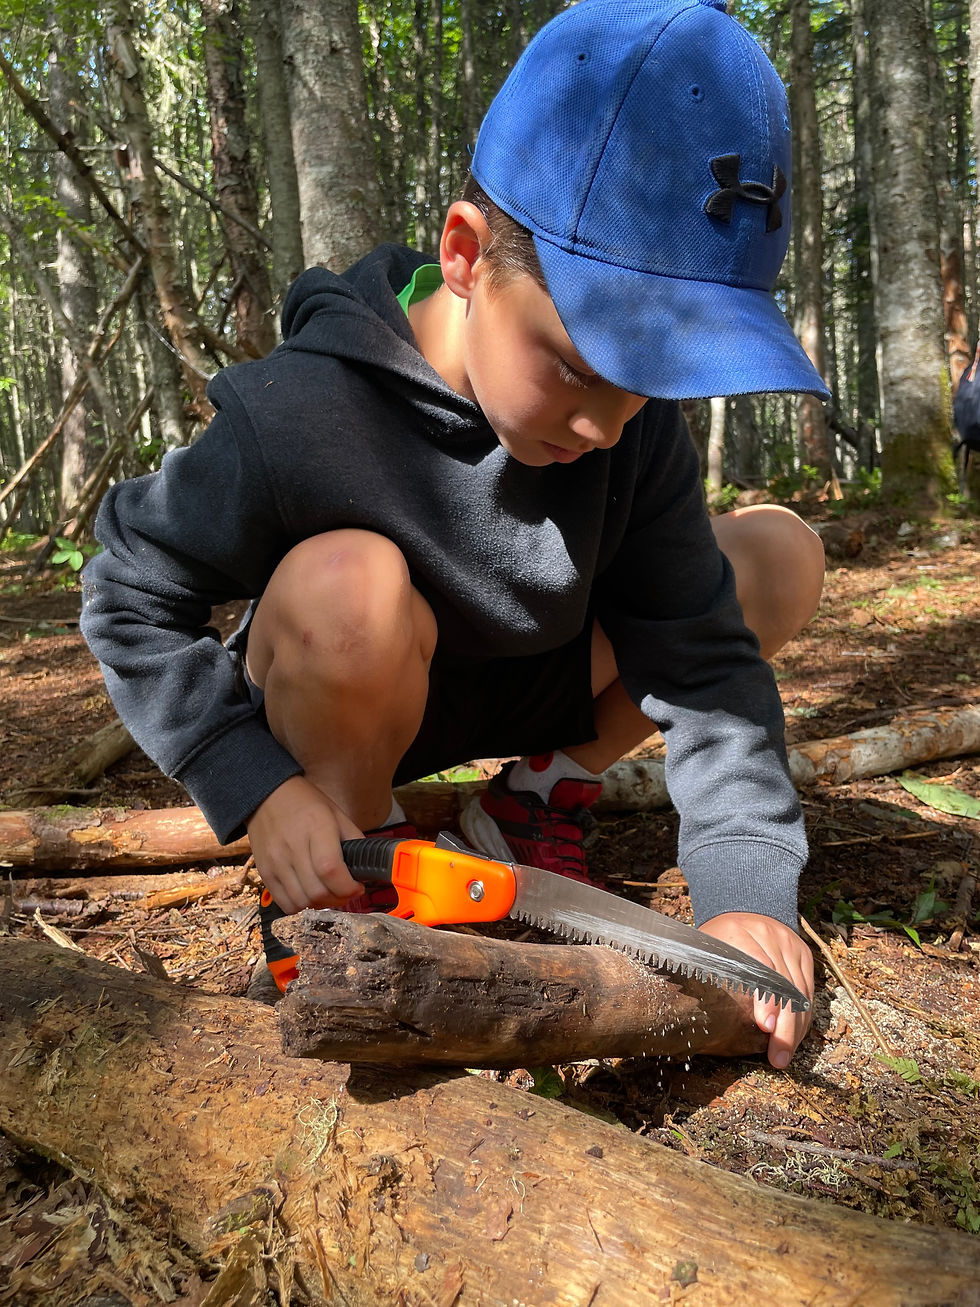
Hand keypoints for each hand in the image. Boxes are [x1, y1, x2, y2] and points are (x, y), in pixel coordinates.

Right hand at [246, 775, 364, 914]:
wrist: (266, 795)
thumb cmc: (304, 803)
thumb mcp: (336, 814)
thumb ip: (354, 839)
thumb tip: (367, 867)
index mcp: (317, 828)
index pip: (331, 870)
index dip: (348, 887)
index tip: (357, 887)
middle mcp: (294, 847)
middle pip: (317, 891)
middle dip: (338, 898)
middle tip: (344, 891)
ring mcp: (276, 862)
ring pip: (302, 902)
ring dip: (320, 904)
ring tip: (327, 893)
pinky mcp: (265, 872)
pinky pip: (284, 903)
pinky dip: (300, 906)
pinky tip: (308, 894)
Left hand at [698, 912, 813, 1069]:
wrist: (743, 906)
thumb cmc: (718, 938)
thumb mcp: (706, 950)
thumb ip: (707, 975)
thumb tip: (698, 1017)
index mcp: (738, 932)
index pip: (760, 968)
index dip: (766, 1000)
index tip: (765, 1026)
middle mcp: (769, 934)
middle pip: (784, 986)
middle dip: (784, 1026)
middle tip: (778, 1056)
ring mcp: (789, 942)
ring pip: (800, 992)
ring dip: (795, 1027)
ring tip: (785, 1053)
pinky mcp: (803, 952)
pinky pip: (808, 989)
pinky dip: (803, 1015)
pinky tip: (796, 1035)